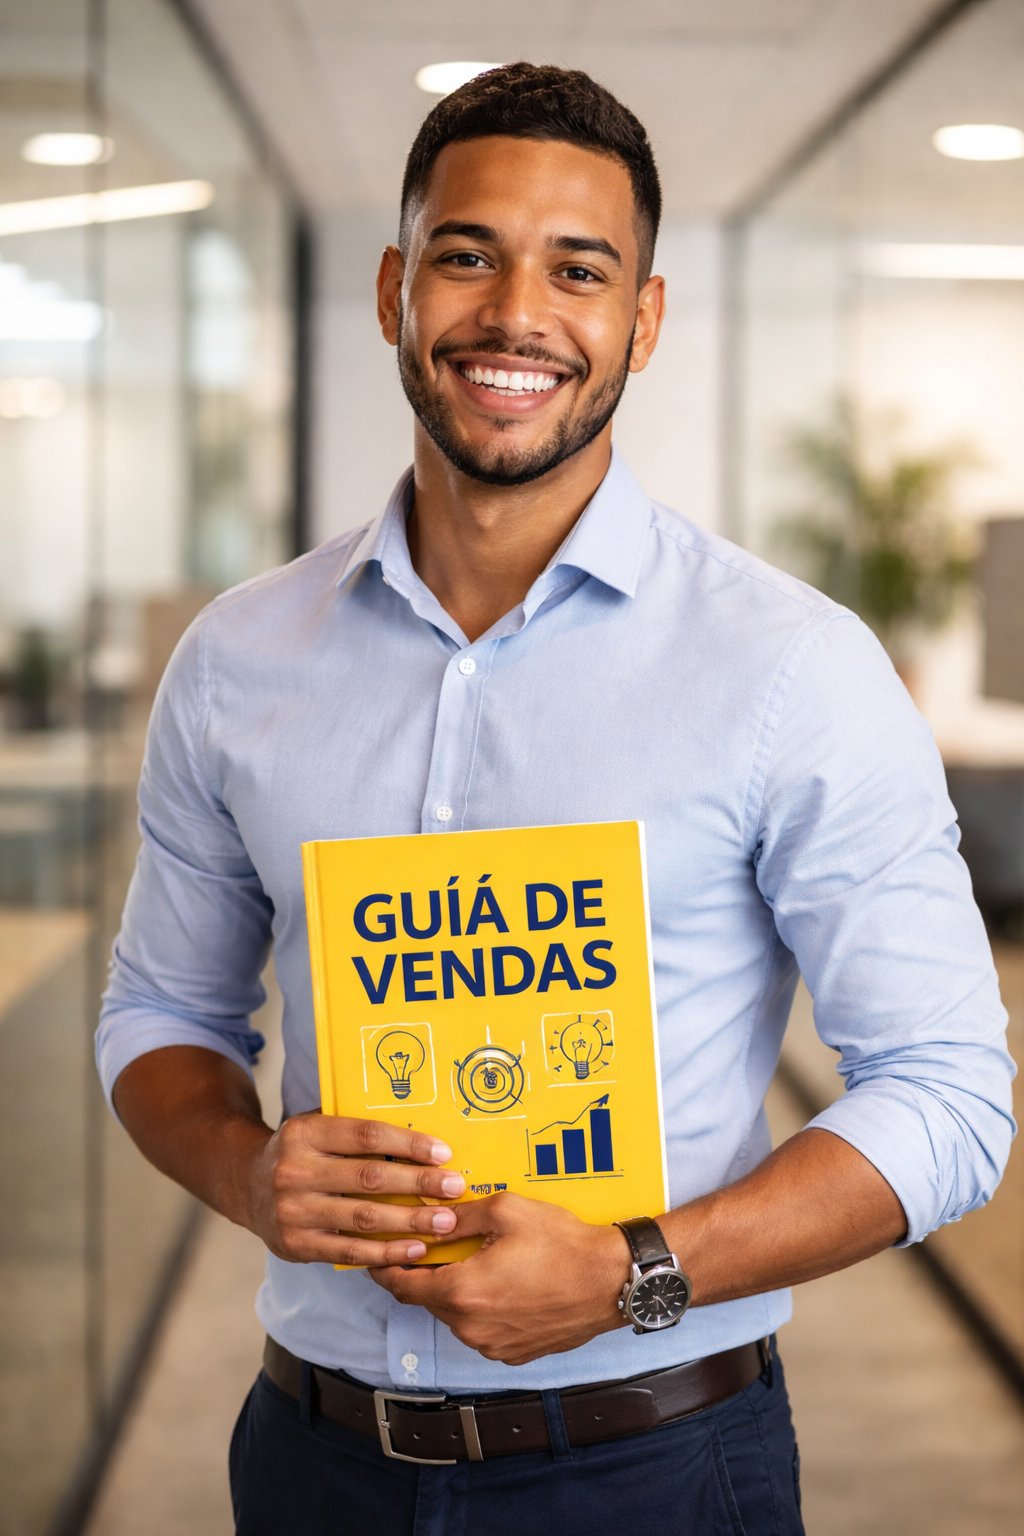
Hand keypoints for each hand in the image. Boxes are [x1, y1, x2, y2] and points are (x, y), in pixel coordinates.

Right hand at [245, 1113, 467, 1266]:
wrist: (247, 1185)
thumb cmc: (301, 1152)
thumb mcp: (318, 1126)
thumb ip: (356, 1130)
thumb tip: (421, 1139)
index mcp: (304, 1132)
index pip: (365, 1135)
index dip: (408, 1144)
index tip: (443, 1153)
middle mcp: (294, 1171)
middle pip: (369, 1178)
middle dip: (418, 1183)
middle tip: (455, 1188)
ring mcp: (292, 1211)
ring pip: (364, 1218)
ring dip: (410, 1221)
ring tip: (445, 1221)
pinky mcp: (296, 1245)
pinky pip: (350, 1252)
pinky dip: (386, 1252)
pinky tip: (415, 1249)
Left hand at [370, 1192, 631, 1364]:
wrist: (611, 1281)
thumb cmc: (562, 1243)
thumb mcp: (507, 1211)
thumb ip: (460, 1215)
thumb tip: (428, 1214)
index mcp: (462, 1292)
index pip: (402, 1286)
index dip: (384, 1269)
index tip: (376, 1256)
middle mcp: (471, 1327)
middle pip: (430, 1300)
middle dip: (429, 1273)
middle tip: (438, 1245)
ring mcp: (492, 1346)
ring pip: (457, 1315)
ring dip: (459, 1291)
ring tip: (480, 1261)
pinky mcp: (514, 1354)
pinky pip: (483, 1330)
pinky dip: (483, 1309)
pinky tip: (504, 1284)